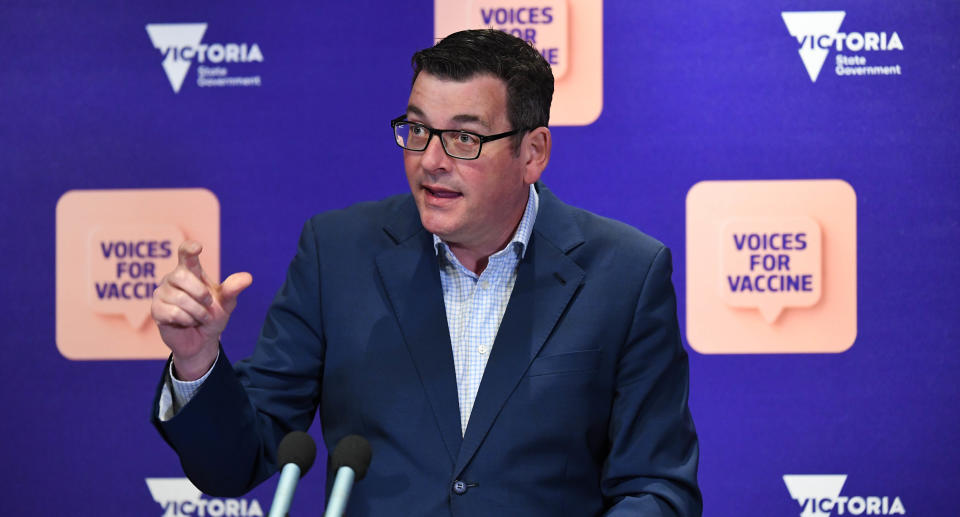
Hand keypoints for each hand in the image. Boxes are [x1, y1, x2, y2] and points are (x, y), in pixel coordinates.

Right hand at [151, 240, 251, 379]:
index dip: (189, 248)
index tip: (197, 248)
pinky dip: (187, 320)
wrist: (202, 341)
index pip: (185, 253)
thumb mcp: (226, 303)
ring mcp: (162, 293)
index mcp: (190, 271)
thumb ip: (233, 290)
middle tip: (208, 304)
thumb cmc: (212, 316)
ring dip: (198, 312)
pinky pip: (173, 313)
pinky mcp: (156, 309)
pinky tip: (188, 323)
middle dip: (200, 293)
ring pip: (180, 298)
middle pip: (182, 276)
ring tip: (200, 317)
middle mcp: (173, 279)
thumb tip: (248, 277)